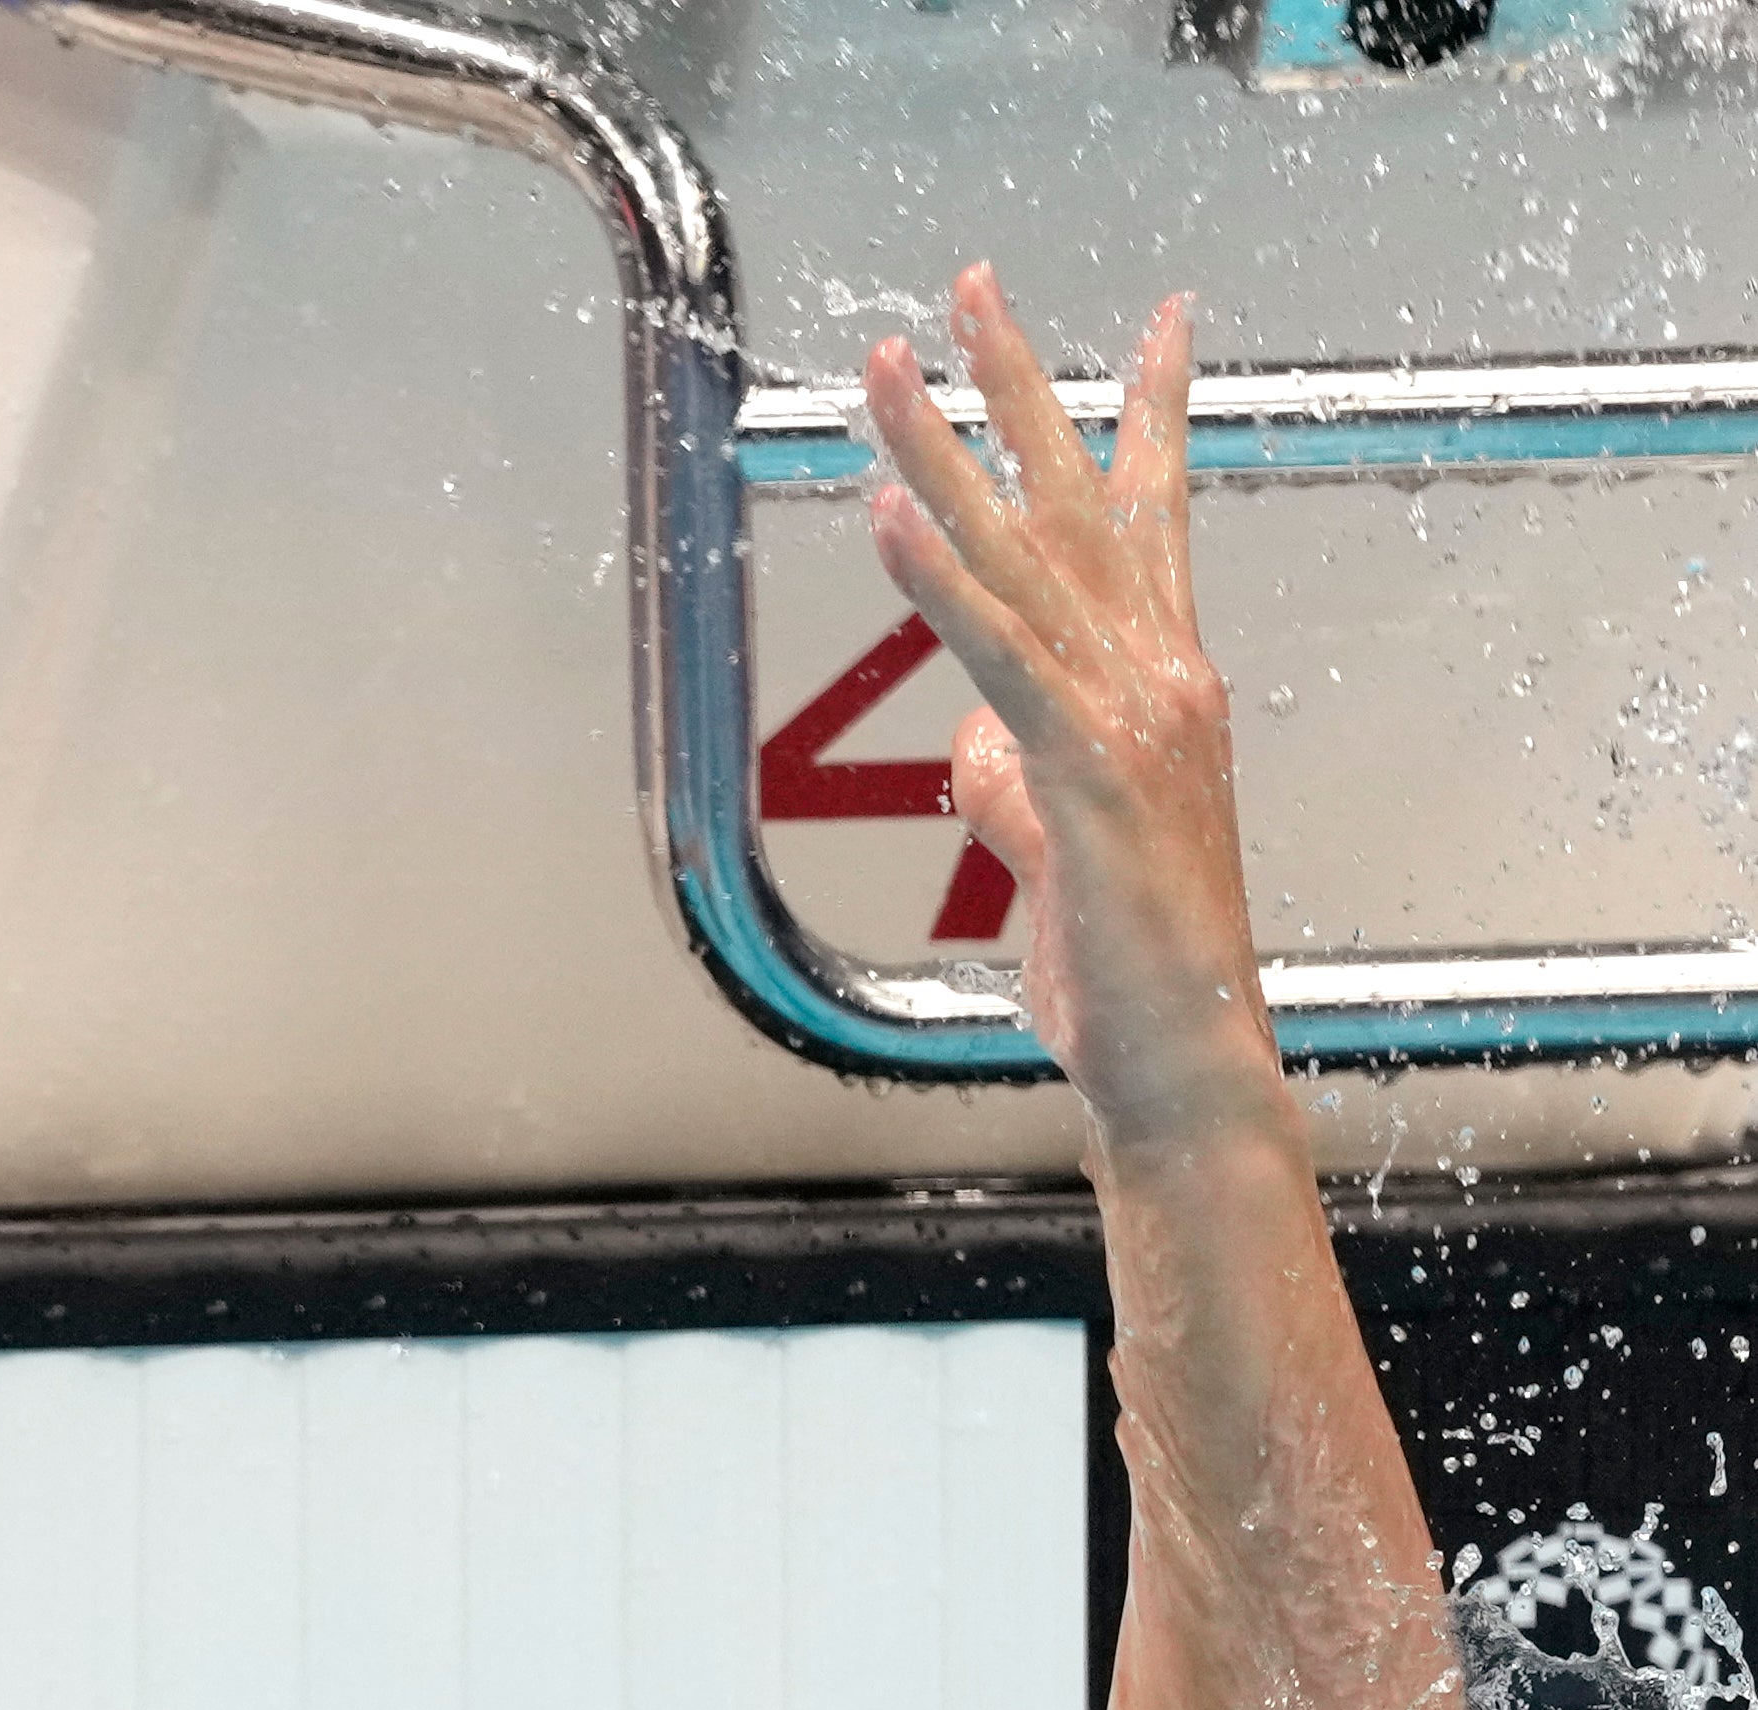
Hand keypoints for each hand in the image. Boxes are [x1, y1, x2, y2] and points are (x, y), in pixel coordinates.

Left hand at [862, 268, 1287, 1149]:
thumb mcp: (1055, 856)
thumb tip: (978, 745)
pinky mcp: (1083, 779)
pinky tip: (888, 520)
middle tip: (969, 284)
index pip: (1150, 519)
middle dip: (1020, 386)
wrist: (1182, 1066)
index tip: (1155, 317)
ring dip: (944, 456)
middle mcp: (1158, 680)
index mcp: (1160, 688)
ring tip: (885, 370)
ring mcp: (1127, 722)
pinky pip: (999, 659)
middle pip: (1079, 500)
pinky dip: (941, 585)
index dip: (1143, 413)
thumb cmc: (1129, 972)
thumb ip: (1015, 788)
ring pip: (1021, 558)